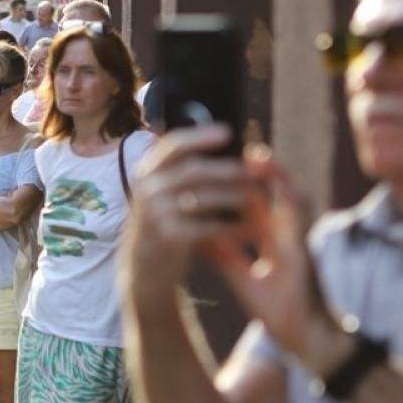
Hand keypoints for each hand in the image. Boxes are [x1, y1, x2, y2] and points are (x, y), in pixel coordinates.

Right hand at [120, 125, 254, 302]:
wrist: (143, 270)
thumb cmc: (163, 225)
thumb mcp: (161, 194)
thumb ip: (181, 172)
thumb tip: (217, 142)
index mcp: (147, 172)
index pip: (173, 145)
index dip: (200, 136)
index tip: (228, 132)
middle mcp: (147, 189)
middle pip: (194, 170)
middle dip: (229, 169)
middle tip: (255, 171)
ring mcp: (155, 213)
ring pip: (204, 198)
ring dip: (235, 197)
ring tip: (258, 199)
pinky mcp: (168, 237)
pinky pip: (206, 227)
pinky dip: (230, 228)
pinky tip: (248, 230)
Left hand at [196, 154, 343, 369]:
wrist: (307, 338)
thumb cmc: (280, 309)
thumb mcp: (242, 277)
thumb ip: (224, 254)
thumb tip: (195, 235)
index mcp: (271, 238)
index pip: (253, 201)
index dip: (236, 181)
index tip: (213, 161)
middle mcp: (286, 232)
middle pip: (271, 191)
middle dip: (254, 169)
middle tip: (233, 146)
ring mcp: (298, 238)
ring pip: (288, 195)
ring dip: (274, 174)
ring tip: (255, 153)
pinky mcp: (306, 248)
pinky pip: (298, 215)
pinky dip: (286, 196)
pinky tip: (274, 181)